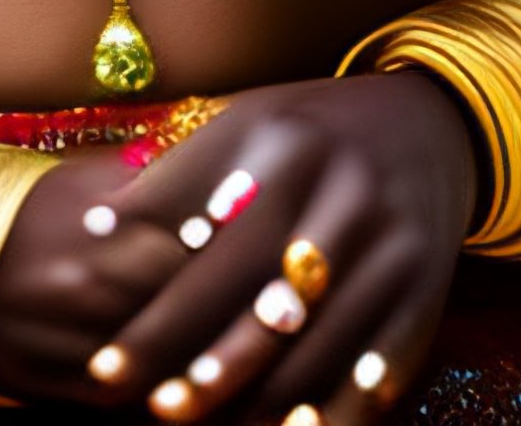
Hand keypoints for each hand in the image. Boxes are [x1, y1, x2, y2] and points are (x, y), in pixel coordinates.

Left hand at [0, 76, 474, 419]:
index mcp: (288, 150)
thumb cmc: (309, 130)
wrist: (427, 123)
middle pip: (265, 304)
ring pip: (320, 346)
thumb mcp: (244, 124)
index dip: (158, 317)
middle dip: (206, 369)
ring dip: (263, 401)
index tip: (107, 365)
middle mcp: (344, 196)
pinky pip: (381, 366)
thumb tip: (93, 227)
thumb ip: (173, 177)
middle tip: (156, 411)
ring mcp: (392, 245)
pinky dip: (337, 407)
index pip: (209, 252)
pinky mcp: (426, 287)